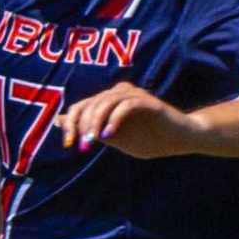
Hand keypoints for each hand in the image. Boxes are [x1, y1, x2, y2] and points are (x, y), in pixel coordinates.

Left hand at [56, 82, 200, 158]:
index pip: (80, 107)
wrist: (178, 140)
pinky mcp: (148, 102)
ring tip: (94, 141)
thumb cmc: (147, 138)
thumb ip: (89, 129)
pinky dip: (114, 120)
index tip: (69, 144)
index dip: (70, 124)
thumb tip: (60, 122)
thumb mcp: (112, 137)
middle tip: (84, 145)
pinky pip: (126, 106)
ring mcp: (134, 95)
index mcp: (108, 101)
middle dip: (82, 125)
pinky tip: (109, 135)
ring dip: (95, 123)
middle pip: (90, 104)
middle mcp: (119, 93)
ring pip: (105, 102)